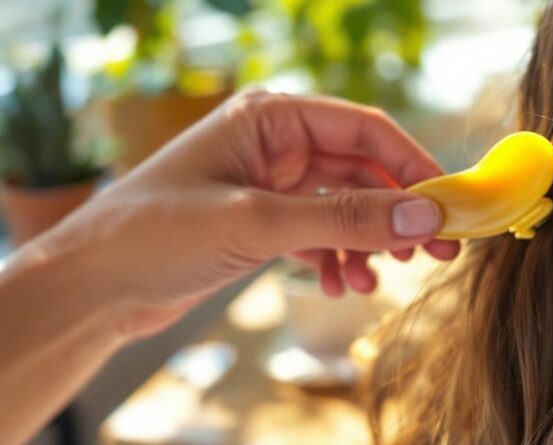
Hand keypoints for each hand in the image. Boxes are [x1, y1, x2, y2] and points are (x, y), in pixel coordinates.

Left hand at [26, 90, 458, 338]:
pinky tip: (337, 283)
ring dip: (366, 242)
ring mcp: (271, 185)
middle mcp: (275, 145)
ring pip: (344, 207)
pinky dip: (337, 258)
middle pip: (361, 170)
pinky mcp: (264, 221)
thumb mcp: (256, 223)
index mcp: (271, 118)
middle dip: (397, 212)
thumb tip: (422, 216)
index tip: (449, 206)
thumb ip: (343, 219)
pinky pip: (321, 233)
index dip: (413, 167)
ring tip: (376, 279)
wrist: (93, 285)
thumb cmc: (155, 234)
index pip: (363, 131)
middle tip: (438, 251)